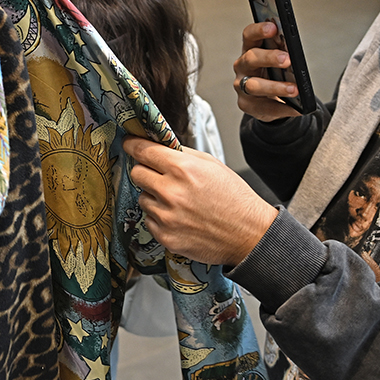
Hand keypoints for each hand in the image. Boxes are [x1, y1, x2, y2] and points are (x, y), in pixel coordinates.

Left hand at [123, 137, 276, 265]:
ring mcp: (166, 216)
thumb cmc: (234, 199)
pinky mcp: (165, 236)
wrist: (249, 234)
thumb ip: (182, 154)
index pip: (143, 151)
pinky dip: (160, 218)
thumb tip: (159, 147)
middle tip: (160, 176)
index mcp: (182, 169)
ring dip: (154, 197)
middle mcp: (170, 192)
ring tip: (179, 202)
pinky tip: (180, 217)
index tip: (130, 144)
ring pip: (142, 198)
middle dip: (145, 171)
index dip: (133, 145)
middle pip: (136, 173)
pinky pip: (150, 220)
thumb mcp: (212, 165)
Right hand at [234, 21, 303, 122]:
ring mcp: (241, 86)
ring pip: (254, 85)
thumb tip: (293, 46)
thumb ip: (284, 50)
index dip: (259, 30)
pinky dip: (282, 108)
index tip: (273, 27)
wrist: (270, 99)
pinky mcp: (246, 105)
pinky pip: (264, 107)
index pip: (249, 35)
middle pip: (251, 58)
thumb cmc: (274, 73)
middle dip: (269, 57)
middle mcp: (242, 66)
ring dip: (276, 87)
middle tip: (288, 59)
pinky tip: (296, 108)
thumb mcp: (279, 60)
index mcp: (250, 49)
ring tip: (294, 89)